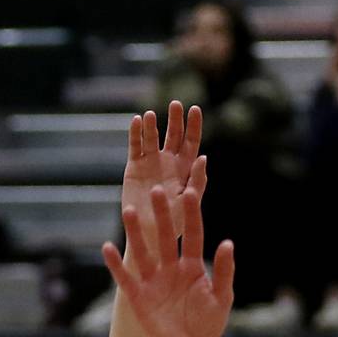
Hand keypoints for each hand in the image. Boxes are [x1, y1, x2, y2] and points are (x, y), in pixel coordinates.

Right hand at [102, 185, 233, 336]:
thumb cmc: (210, 324)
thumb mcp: (222, 296)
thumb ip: (224, 270)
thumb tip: (228, 242)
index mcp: (193, 266)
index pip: (192, 235)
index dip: (191, 215)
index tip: (190, 192)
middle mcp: (171, 268)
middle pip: (164, 237)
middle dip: (160, 215)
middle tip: (156, 190)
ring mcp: (153, 281)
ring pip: (142, 251)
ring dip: (134, 232)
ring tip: (129, 210)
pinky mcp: (138, 296)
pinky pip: (125, 277)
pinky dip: (116, 263)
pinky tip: (108, 247)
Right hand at [121, 103, 205, 249]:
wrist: (151, 232)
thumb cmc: (176, 221)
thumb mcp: (190, 201)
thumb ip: (197, 180)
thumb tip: (203, 157)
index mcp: (186, 168)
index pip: (191, 141)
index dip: (194, 125)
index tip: (195, 108)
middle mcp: (169, 162)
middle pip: (173, 135)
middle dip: (175, 119)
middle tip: (175, 104)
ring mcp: (151, 162)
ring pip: (152, 137)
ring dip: (152, 125)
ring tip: (151, 115)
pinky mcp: (134, 166)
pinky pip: (135, 146)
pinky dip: (136, 133)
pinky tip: (137, 121)